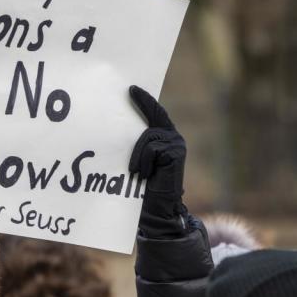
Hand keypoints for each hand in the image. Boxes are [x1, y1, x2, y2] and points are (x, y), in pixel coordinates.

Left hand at [128, 85, 186, 221]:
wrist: (155, 207)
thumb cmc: (142, 186)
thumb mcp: (137, 159)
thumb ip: (137, 143)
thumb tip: (119, 127)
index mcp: (163, 136)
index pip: (155, 113)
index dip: (145, 100)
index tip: (132, 88)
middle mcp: (172, 137)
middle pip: (149, 125)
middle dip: (138, 136)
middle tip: (132, 140)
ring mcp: (176, 144)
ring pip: (148, 137)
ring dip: (138, 156)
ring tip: (137, 173)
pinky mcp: (176, 152)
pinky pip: (152, 148)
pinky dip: (144, 162)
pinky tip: (145, 175)